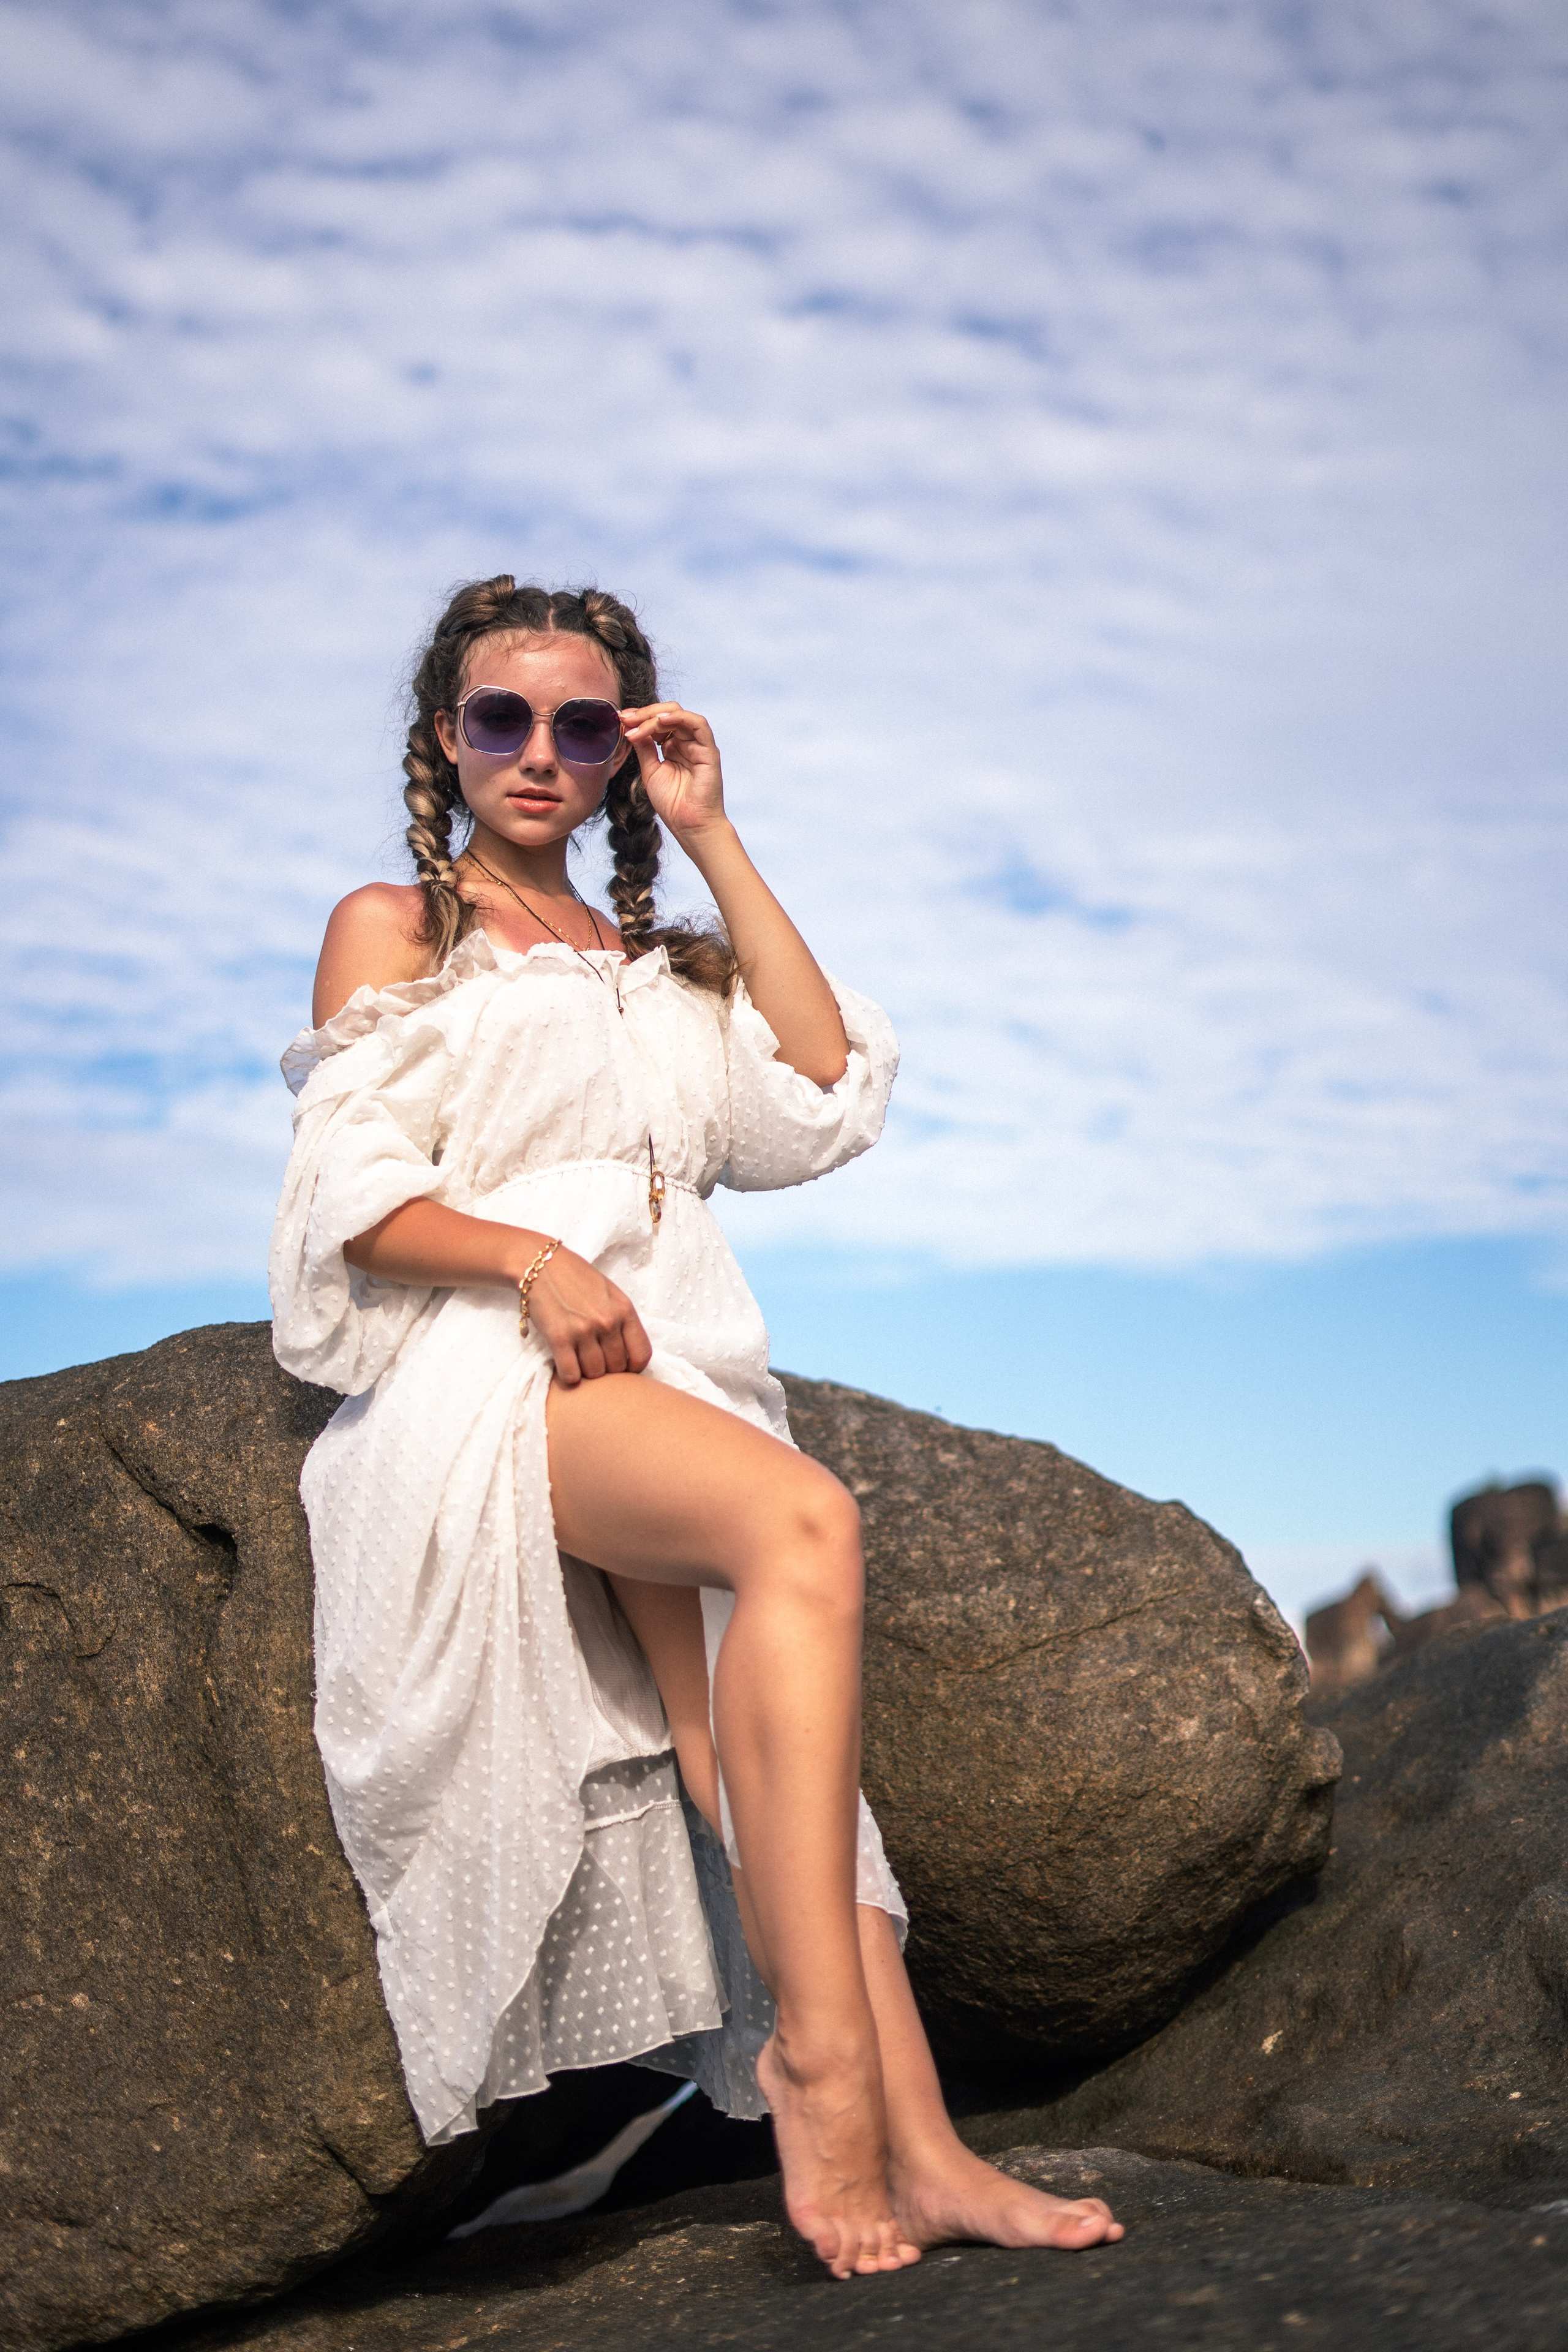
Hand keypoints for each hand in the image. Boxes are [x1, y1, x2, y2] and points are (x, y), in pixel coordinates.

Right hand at [525, 1247, 652, 1387]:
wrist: (540, 1265)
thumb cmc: (576, 1278)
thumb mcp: (609, 1293)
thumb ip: (621, 1320)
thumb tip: (628, 1353)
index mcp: (624, 1309)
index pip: (641, 1354)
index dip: (633, 1368)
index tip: (623, 1367)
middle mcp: (607, 1321)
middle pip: (617, 1368)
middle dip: (607, 1369)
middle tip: (594, 1359)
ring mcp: (583, 1330)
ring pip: (595, 1373)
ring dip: (586, 1372)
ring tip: (578, 1359)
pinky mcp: (559, 1338)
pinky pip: (571, 1375)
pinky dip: (569, 1376)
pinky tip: (565, 1365)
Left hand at [619, 701, 727, 842]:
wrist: (689, 825)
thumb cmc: (673, 804)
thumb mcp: (650, 771)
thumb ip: (644, 749)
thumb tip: (632, 728)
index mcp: (673, 747)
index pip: (658, 723)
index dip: (639, 718)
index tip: (620, 720)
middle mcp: (686, 743)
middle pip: (668, 714)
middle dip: (644, 713)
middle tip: (625, 718)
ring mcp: (698, 745)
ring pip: (679, 715)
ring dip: (656, 715)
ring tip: (636, 722)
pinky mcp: (709, 750)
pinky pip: (697, 724)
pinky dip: (679, 717)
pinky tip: (660, 720)